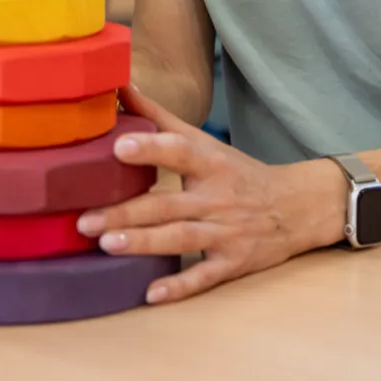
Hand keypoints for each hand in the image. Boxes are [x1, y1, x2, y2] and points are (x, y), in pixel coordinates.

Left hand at [76, 86, 325, 304]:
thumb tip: (120, 85)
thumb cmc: (235, 171)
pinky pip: (204, 277)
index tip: (117, 146)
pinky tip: (151, 295)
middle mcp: (217, 197)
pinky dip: (179, 287)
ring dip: (144, 244)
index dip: (150, 147)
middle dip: (126, 213)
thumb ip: (158, 116)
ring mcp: (225, 232)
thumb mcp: (203, 140)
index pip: (178, 151)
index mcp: (209, 162)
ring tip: (107, 246)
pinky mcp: (232, 263)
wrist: (295, 207)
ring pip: (181, 239)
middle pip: (168, 205)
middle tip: (85, 220)